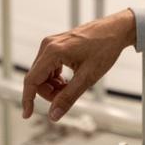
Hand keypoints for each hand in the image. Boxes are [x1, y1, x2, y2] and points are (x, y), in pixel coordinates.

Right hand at [21, 9, 135, 121]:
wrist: (117, 30)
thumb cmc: (105, 48)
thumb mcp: (87, 77)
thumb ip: (68, 97)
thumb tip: (54, 115)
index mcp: (53, 51)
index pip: (32, 80)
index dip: (27, 99)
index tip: (27, 115)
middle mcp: (48, 45)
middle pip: (37, 78)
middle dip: (49, 93)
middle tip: (66, 97)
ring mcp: (52, 44)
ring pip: (42, 74)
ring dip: (53, 86)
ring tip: (72, 87)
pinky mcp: (57, 45)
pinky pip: (49, 67)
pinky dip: (56, 78)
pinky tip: (70, 81)